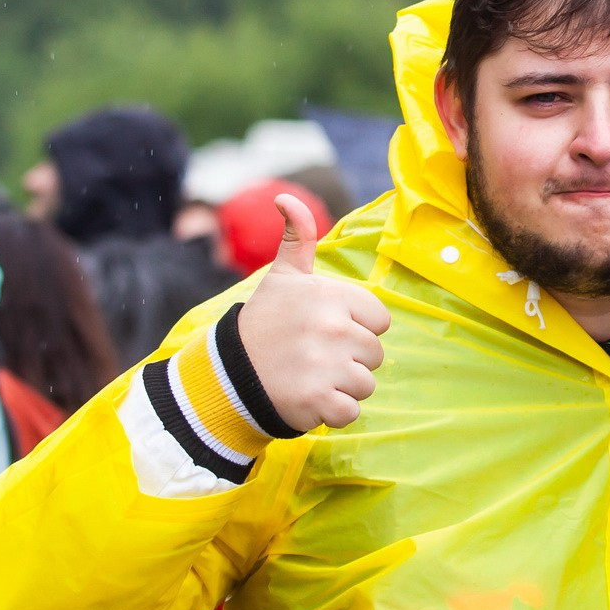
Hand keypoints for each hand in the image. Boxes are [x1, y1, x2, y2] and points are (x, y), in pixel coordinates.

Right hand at [234, 193, 389, 430]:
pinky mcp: (319, 401)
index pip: (380, 321)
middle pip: (375, 355)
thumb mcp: (282, 277)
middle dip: (350, 359)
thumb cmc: (265, 323)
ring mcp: (327, 366)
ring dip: (342, 387)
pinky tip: (308, 398)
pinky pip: (351, 413)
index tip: (324, 329)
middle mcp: (333, 329)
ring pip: (366, 384)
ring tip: (309, 376)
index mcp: (332, 297)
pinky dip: (332, 412)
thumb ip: (298, 238)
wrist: (229, 373)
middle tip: (312, 356)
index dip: (356, 328)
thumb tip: (286, 197)